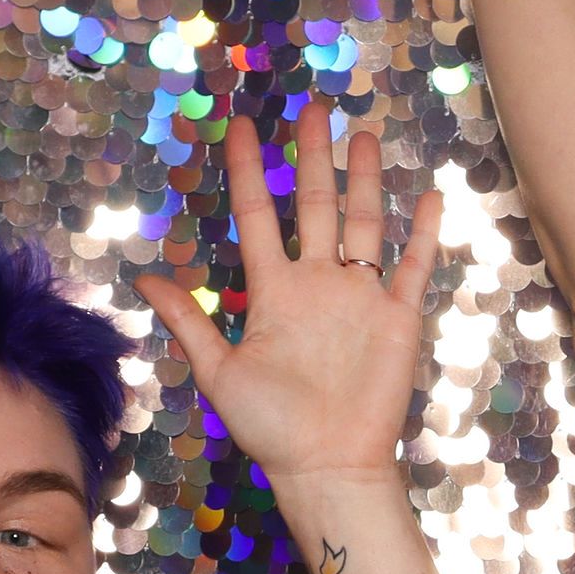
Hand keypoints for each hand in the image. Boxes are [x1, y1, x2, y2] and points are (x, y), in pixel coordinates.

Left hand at [138, 106, 445, 494]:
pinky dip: (423, 233)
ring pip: (364, 223)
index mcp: (273, 291)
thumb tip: (144, 277)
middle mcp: (317, 284)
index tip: (241, 126)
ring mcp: (360, 298)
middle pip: (314, 204)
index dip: (246, 170)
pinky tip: (430, 197)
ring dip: (365, 180)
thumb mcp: (219, 372)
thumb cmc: (272, 427)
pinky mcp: (398, 319)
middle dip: (313, 156)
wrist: (328, 466)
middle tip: (314, 108)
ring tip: (364, 134)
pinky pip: (414, 267)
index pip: (256, 215)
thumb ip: (189, 321)